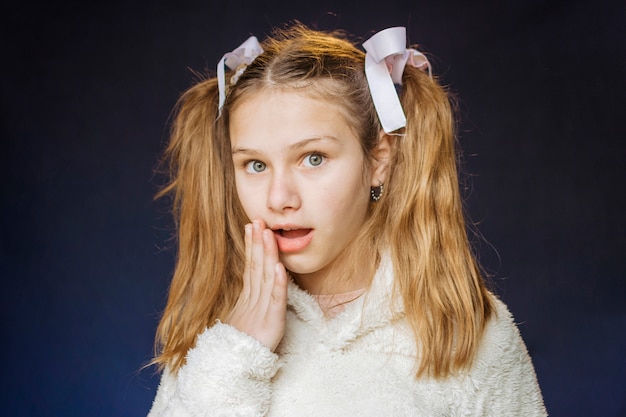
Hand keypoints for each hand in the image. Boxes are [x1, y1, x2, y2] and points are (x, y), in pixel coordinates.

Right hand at [226, 219, 287, 351]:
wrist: (234, 369)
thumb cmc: (239, 346)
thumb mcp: (241, 320)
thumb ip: (248, 302)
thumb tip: (249, 286)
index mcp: (246, 299)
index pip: (250, 267)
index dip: (252, 246)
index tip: (251, 226)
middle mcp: (253, 300)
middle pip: (256, 266)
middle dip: (257, 242)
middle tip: (257, 219)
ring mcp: (261, 310)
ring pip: (265, 277)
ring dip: (267, 255)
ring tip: (268, 234)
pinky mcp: (271, 322)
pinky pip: (276, 300)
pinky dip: (278, 283)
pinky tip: (279, 267)